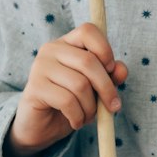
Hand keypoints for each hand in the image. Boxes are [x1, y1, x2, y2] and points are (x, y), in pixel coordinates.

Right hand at [5, 22, 128, 156]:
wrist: (41, 126)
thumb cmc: (71, 102)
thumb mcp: (95, 88)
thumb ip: (110, 76)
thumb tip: (121, 69)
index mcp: (67, 43)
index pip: (88, 30)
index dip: (104, 49)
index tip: (111, 69)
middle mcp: (51, 49)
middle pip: (88, 61)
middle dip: (106, 88)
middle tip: (113, 106)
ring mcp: (40, 67)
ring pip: (79, 84)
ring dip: (91, 107)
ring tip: (87, 116)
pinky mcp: (35, 88)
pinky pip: (67, 101)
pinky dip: (78, 116)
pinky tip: (76, 122)